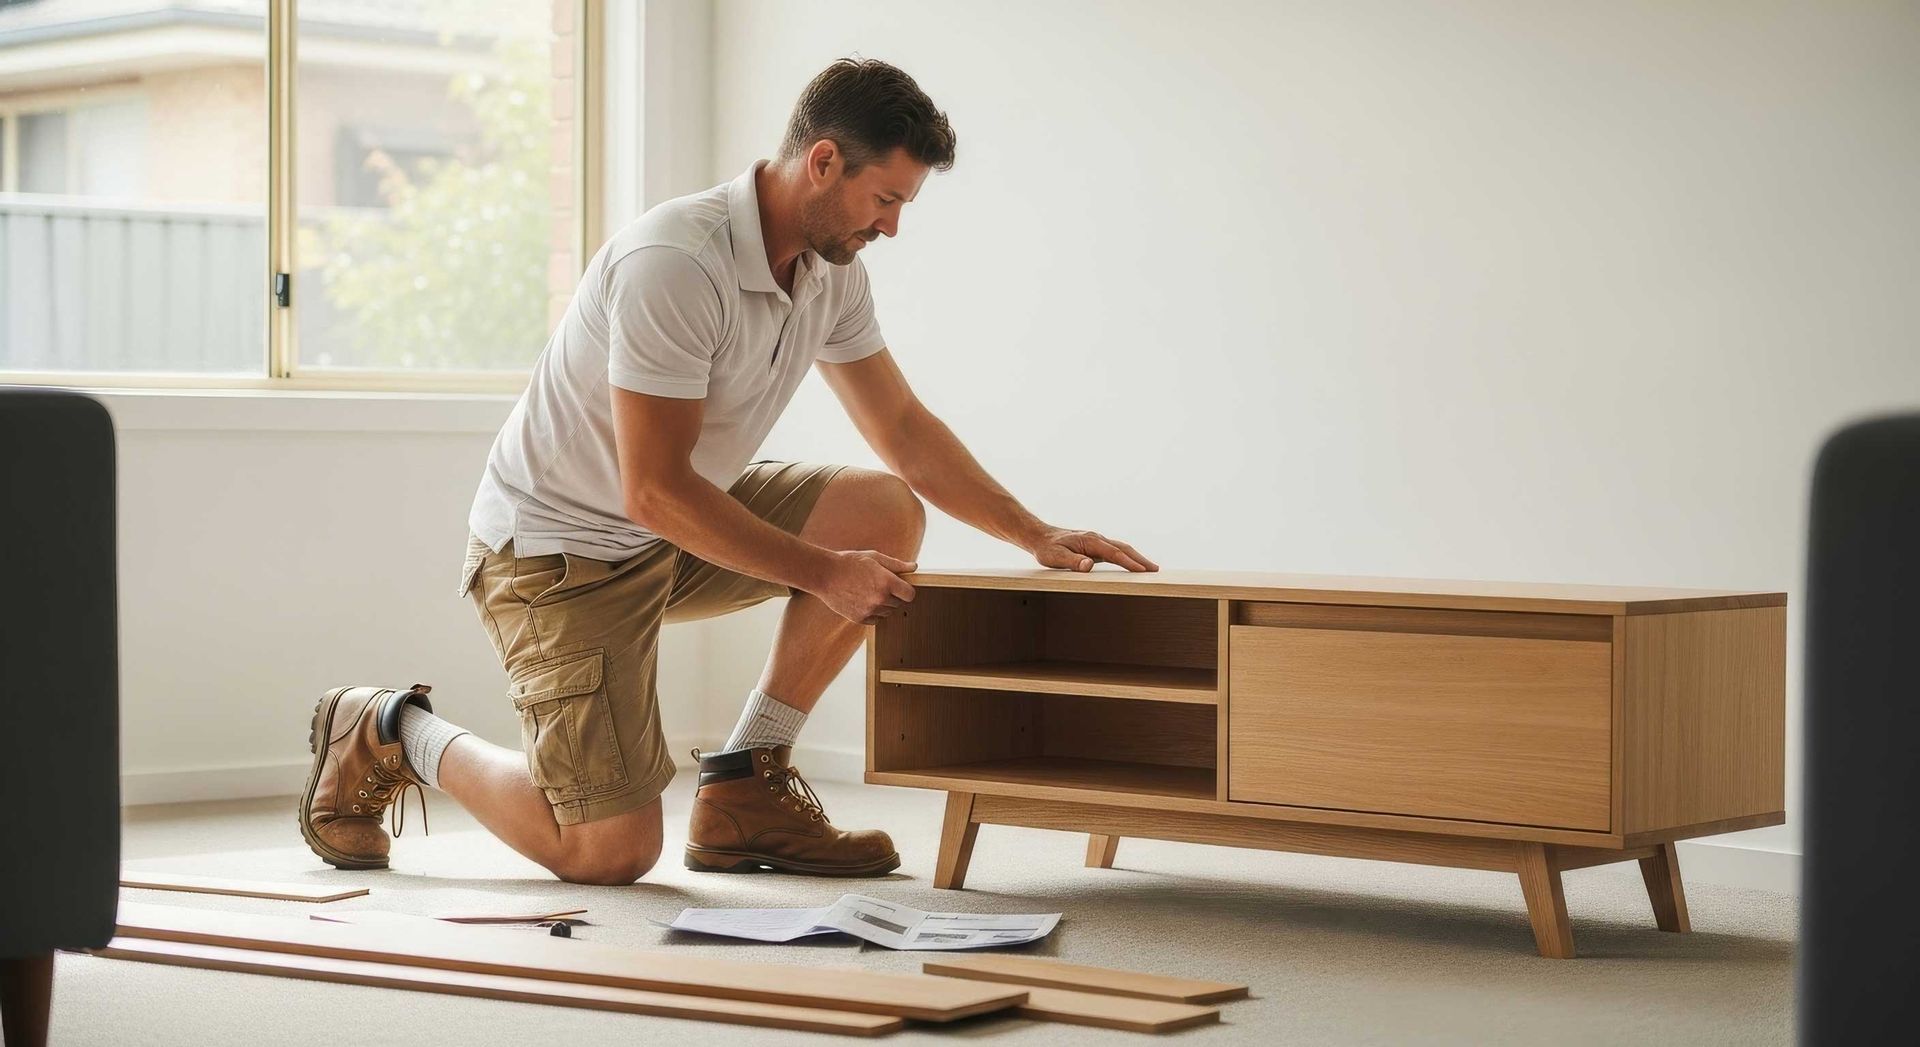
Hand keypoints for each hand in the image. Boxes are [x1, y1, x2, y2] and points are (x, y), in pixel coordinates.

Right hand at [815, 549, 917, 623]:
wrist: (824, 574)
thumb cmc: (849, 562)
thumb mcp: (874, 557)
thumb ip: (896, 564)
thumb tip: (913, 567)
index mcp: (886, 582)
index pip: (910, 595)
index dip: (906, 590)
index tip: (900, 586)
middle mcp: (880, 598)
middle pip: (898, 604)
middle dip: (893, 595)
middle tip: (880, 585)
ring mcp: (869, 610)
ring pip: (887, 612)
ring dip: (883, 604)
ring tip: (869, 591)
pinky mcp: (859, 618)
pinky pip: (875, 620)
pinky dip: (873, 613)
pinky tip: (863, 600)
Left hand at [1026, 527, 1158, 572]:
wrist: (1040, 537)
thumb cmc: (1047, 549)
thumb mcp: (1055, 558)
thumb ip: (1072, 562)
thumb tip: (1089, 565)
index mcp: (1090, 541)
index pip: (1114, 553)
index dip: (1129, 562)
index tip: (1143, 570)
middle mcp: (1096, 539)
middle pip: (1123, 549)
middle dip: (1140, 559)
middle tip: (1156, 570)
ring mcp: (1097, 542)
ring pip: (1121, 549)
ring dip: (1136, 558)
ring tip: (1150, 569)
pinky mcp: (1095, 547)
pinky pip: (1115, 552)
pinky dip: (1127, 558)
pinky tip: (1132, 565)